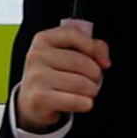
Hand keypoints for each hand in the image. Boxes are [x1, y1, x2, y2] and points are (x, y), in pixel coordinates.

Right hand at [14, 19, 111, 134]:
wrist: (32, 102)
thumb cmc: (54, 76)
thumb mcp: (67, 54)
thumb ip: (91, 47)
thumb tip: (104, 60)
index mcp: (43, 40)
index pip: (73, 34)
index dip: (93, 47)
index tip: (102, 62)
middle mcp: (36, 56)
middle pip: (81, 62)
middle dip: (95, 75)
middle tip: (93, 82)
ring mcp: (36, 77)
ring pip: (81, 83)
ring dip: (91, 91)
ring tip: (86, 93)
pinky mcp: (39, 98)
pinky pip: (75, 100)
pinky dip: (85, 103)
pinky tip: (82, 103)